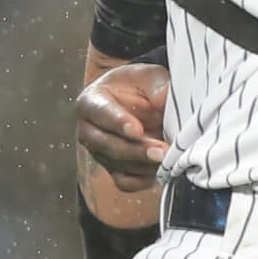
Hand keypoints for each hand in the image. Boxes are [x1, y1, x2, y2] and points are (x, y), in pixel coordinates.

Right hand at [76, 63, 170, 192]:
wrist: (140, 100)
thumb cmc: (140, 85)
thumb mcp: (149, 76)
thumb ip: (156, 85)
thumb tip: (164, 99)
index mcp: (92, 102)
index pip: (101, 113)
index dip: (118, 122)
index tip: (137, 129)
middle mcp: (89, 130)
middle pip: (106, 145)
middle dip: (135, 150)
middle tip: (161, 151)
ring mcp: (100, 152)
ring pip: (117, 165)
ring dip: (144, 165)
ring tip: (168, 159)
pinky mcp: (113, 168)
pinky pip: (125, 182)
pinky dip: (143, 180)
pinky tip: (161, 170)